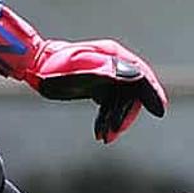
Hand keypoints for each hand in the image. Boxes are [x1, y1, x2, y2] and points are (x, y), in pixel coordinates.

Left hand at [0, 4, 167, 143]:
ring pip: (121, 102)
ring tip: (103, 137)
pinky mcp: (98, 87)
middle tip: (113, 135)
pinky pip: (110, 105)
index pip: (140, 76)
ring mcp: (106, 76)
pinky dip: (107, 119)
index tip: (159, 111)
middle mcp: (113, 64)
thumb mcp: (79, 69)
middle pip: (132, 92)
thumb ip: (107, 71)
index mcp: (113, 56)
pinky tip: (99, 132)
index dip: (152, 93)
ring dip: (115, 121)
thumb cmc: (53, 66)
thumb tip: (136, 76)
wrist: (34, 66)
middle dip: (125, 116)